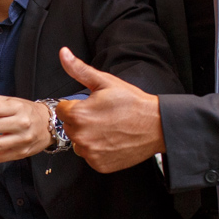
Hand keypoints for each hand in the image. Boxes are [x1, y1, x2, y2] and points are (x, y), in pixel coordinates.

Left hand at [55, 47, 163, 172]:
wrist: (156, 125)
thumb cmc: (132, 103)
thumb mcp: (105, 81)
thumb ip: (79, 69)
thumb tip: (63, 53)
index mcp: (78, 114)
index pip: (62, 110)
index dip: (76, 105)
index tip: (92, 105)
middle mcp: (80, 136)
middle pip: (69, 126)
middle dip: (82, 120)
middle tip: (102, 116)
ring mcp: (90, 152)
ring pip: (79, 142)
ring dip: (88, 136)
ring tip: (108, 128)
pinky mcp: (99, 164)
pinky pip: (90, 155)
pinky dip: (98, 150)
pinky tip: (111, 140)